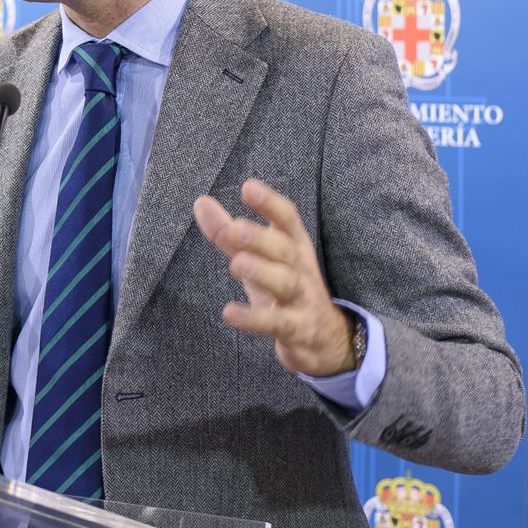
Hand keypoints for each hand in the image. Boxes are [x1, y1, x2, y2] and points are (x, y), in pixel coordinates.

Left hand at [193, 179, 355, 377]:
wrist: (326, 339)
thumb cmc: (284, 289)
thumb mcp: (258, 258)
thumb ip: (228, 234)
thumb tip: (201, 202)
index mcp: (294, 247)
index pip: (287, 220)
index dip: (270, 204)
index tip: (248, 188)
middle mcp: (301, 269)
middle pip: (285, 250)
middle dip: (261, 238)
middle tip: (236, 228)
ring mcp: (302, 300)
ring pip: (286, 283)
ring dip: (262, 272)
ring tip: (237, 264)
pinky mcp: (297, 329)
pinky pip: (277, 323)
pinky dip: (254, 319)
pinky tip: (229, 313)